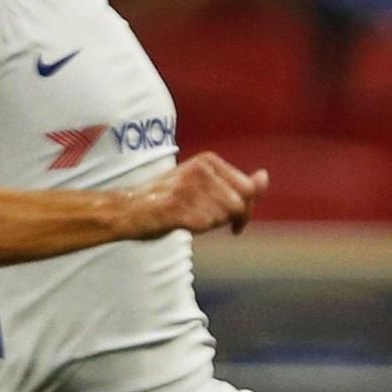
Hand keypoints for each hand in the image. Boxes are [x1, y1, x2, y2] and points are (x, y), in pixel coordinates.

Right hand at [120, 152, 268, 238]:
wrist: (127, 209)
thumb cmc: (168, 198)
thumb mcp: (206, 183)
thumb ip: (237, 183)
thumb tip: (265, 176)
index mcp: (209, 161)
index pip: (249, 189)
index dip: (247, 209)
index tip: (236, 221)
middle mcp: (200, 170)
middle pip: (240, 205)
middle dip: (232, 219)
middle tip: (212, 223)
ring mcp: (188, 188)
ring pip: (224, 216)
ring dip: (212, 224)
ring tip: (192, 218)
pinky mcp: (176, 207)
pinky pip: (206, 225)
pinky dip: (198, 229)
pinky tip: (183, 223)